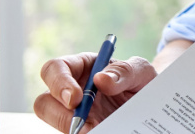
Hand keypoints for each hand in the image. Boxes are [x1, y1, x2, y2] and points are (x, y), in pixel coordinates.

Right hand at [34, 53, 157, 132]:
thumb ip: (125, 71)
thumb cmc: (141, 81)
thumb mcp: (141, 71)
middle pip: (43, 102)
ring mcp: (73, 113)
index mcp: (81, 67)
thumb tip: (101, 80)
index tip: (76, 98)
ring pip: (55, 122)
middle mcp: (70, 90)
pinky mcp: (80, 128)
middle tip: (85, 122)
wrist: (150, 104)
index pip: (54, 69)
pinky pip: (73, 132)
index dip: (59, 83)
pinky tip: (104, 131)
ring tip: (99, 129)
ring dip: (72, 128)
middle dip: (60, 114)